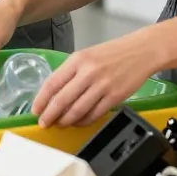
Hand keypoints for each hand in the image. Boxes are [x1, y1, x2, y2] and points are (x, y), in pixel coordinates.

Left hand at [32, 32, 154, 128]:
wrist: (141, 51)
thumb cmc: (112, 53)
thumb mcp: (87, 55)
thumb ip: (71, 72)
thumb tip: (54, 94)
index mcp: (78, 59)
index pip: (53, 82)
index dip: (41, 99)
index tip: (35, 110)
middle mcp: (88, 72)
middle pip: (63, 99)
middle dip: (50, 115)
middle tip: (44, 123)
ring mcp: (102, 85)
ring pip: (78, 110)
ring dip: (66, 121)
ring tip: (60, 124)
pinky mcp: (115, 97)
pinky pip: (94, 114)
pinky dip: (83, 121)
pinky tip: (78, 122)